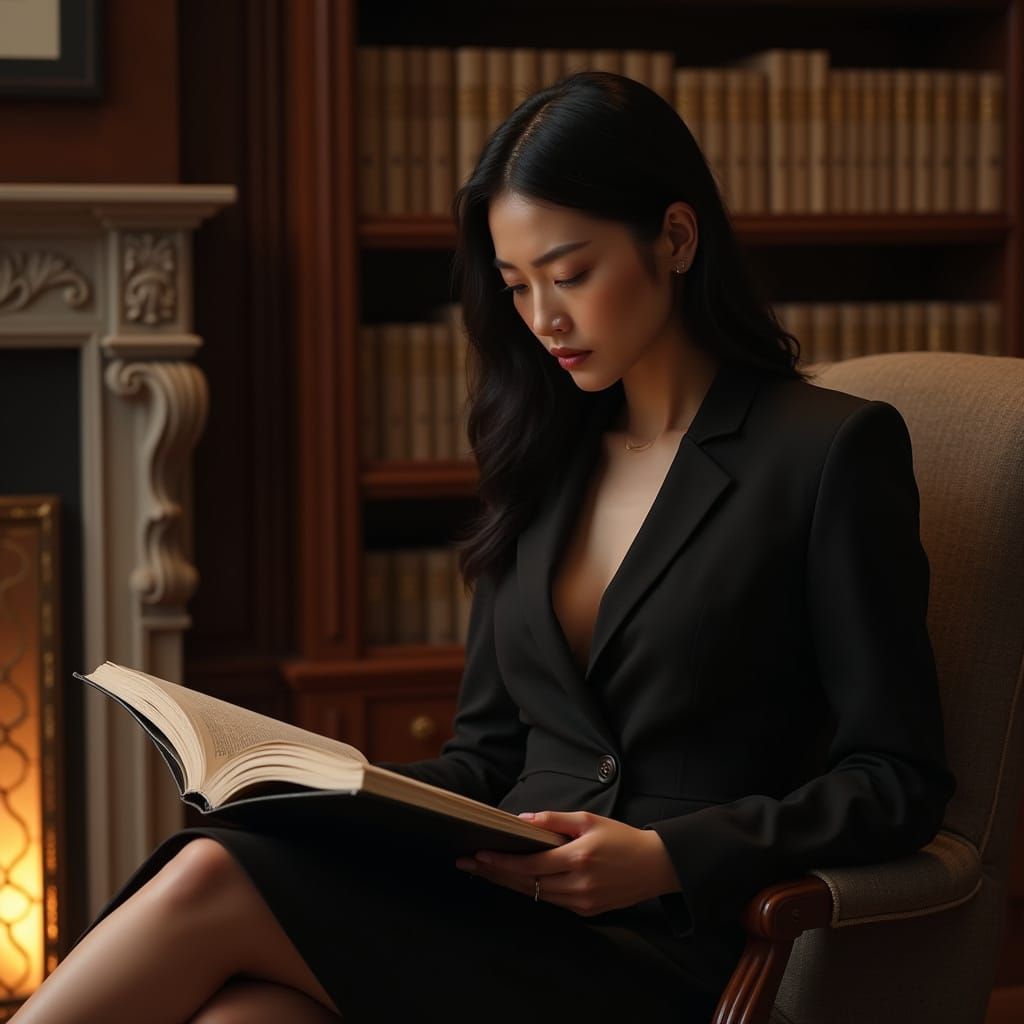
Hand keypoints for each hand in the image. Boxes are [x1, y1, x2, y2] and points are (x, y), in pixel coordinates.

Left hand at [454, 810, 681, 916]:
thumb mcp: (589, 820)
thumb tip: (523, 820)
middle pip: (526, 884)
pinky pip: (551, 902)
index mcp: (578, 859)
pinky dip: (532, 891)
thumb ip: (555, 820)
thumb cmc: (622, 837)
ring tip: (484, 872)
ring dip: (509, 884)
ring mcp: (582, 903)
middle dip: (495, 874)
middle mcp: (578, 885)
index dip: (501, 861)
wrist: (656, 865)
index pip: (529, 865)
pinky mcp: (587, 912)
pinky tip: (515, 882)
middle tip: (467, 865)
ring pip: (536, 896)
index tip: (478, 854)